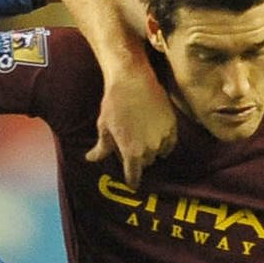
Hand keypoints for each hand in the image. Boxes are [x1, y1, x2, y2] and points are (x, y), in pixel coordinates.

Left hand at [85, 66, 176, 187]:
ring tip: (143, 138)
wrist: (132, 80)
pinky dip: (164, 144)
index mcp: (132, 152)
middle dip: (139, 159)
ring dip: (152, 150)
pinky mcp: (172, 125)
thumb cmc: (114, 104)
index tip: (132, 182)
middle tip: (131, 147)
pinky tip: (157, 137)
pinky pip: (170, 143)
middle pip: (146, 163)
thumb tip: (91, 159)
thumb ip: (101, 148)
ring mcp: (163, 137)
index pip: (134, 176)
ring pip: (158, 153)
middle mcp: (150, 148)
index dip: (132, 180)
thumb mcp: (104, 127)